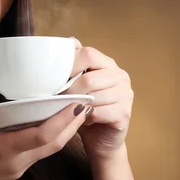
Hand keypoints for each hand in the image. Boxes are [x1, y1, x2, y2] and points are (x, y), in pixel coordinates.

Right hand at [0, 102, 91, 179]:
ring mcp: (19, 166)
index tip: (74, 105)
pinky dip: (53, 136)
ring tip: (74, 110)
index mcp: (4, 152)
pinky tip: (52, 122)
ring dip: (66, 130)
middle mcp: (17, 161)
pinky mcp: (17, 167)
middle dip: (72, 124)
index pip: (41, 137)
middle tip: (85, 103)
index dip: (61, 121)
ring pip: (50, 148)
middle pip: (54, 143)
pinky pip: (41, 150)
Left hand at [64, 38, 133, 160]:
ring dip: (76, 104)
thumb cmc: (84, 108)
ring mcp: (126, 95)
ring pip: (94, 96)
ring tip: (67, 109)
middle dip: (69, 90)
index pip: (89, 54)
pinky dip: (85, 117)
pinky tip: (81, 120)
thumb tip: (68, 41)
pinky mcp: (124, 114)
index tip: (53, 77)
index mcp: (108, 64)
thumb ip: (74, 63)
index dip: (69, 64)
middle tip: (55, 98)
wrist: (100, 139)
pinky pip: (99, 113)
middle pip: (90, 78)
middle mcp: (120, 76)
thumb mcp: (76, 83)